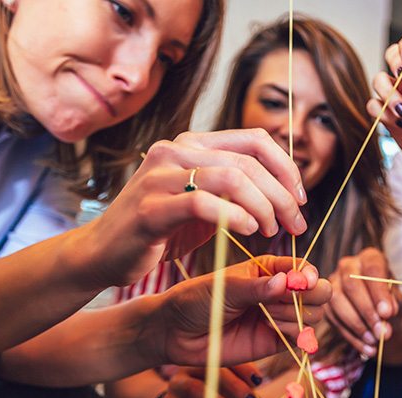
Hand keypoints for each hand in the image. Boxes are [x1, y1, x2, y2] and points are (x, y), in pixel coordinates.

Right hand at [79, 129, 308, 288]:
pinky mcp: (150, 207)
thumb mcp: (202, 203)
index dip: (286, 167)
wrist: (102, 253)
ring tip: (271, 230)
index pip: (254, 140)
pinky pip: (203, 203)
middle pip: (248, 162)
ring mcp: (159, 176)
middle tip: (296, 223)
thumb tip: (283, 192)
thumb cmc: (158, 230)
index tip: (299, 198)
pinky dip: (234, 216)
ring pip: (231, 178)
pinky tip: (248, 231)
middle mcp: (175, 151)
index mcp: (191, 144)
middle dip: (282, 194)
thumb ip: (233, 190)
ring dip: (263, 207)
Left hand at [138, 255, 331, 367]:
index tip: (303, 281)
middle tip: (282, 299)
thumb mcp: (225, 288)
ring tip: (267, 314)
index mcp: (269, 268)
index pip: (304, 268)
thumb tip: (288, 281)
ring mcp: (278, 316)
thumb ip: (257, 287)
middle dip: (308, 295)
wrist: (176, 333)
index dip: (309, 275)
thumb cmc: (195, 300)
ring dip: (296, 314)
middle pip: (319, 292)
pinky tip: (270, 327)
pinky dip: (293, 332)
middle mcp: (278, 291)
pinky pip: (301, 337)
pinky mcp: (275, 340)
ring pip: (314, 315)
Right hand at [161, 363, 262, 397]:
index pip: (224, 355)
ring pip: (195, 390)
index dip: (243, 368)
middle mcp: (189, 367)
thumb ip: (243, 383)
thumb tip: (258, 384)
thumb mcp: (228, 388)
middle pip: (210, 369)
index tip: (258, 381)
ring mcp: (176, 386)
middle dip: (234, 386)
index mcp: (206, 358)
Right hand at [325, 248, 401, 356]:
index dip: (379, 292)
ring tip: (374, 341)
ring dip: (357, 324)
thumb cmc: (391, 303)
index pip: (372, 269)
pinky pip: (333, 318)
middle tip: (381, 332)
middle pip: (351, 283)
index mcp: (370, 258)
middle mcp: (347, 265)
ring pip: (337, 300)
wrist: (381, 316)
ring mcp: (333, 283)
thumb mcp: (398, 302)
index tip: (388, 313)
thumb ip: (394, 304)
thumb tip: (387, 312)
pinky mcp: (325, 303)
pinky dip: (351, 336)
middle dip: (367, 311)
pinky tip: (366, 348)